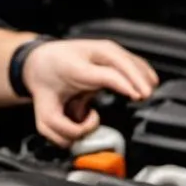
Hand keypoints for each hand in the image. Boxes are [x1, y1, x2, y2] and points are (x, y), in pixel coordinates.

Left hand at [23, 39, 158, 147]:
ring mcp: (97, 49)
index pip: (104, 74)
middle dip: (136, 79)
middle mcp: (86, 54)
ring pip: (125, 56)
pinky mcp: (107, 49)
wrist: (39, 61)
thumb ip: (59, 128)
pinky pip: (129, 57)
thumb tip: (83, 136)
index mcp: (71, 68)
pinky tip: (147, 79)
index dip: (124, 85)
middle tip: (144, 97)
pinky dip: (141, 69)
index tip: (136, 97)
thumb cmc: (45, 84)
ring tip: (147, 92)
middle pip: (120, 61)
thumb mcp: (44, 110)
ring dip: (141, 75)